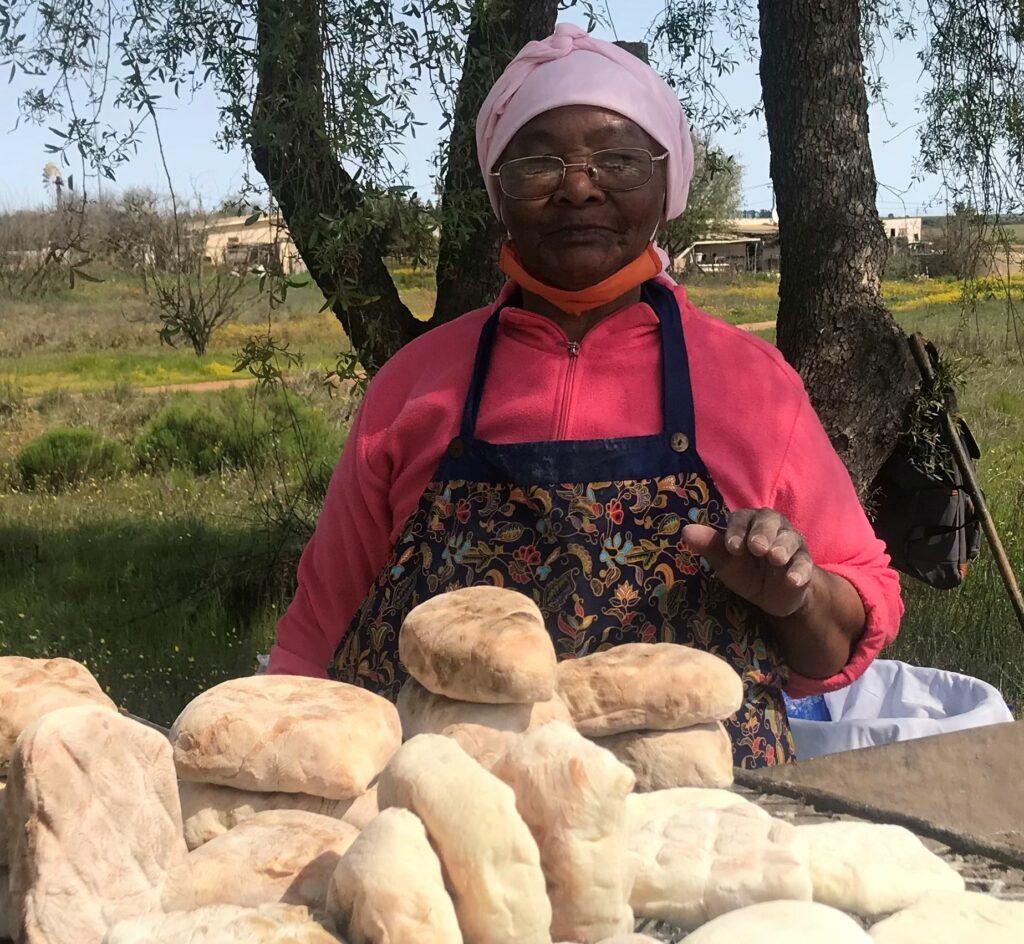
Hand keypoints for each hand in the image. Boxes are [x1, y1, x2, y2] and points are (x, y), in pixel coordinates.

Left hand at [682, 508, 815, 617]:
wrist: (773, 594)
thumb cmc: (745, 570)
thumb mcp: (726, 562)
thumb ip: (710, 546)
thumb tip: (686, 531)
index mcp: (749, 522)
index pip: (742, 518)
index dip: (736, 531)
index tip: (731, 547)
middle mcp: (772, 527)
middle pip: (770, 520)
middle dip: (763, 532)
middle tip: (757, 547)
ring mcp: (791, 544)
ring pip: (790, 539)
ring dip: (783, 547)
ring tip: (776, 559)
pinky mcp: (804, 563)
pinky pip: (804, 563)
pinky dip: (800, 571)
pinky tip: (793, 580)